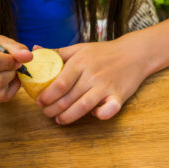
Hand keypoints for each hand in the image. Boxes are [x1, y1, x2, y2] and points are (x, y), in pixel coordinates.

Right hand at [0, 35, 32, 103]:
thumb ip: (17, 49)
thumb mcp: (5, 43)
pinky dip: (6, 91)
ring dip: (9, 84)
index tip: (14, 59)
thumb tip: (28, 57)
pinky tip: (4, 82)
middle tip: (12, 68)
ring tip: (8, 74)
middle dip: (10, 75)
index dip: (9, 62)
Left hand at [36, 36, 151, 123]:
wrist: (134, 53)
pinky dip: (100, 115)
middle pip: (68, 98)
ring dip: (68, 117)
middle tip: (46, 113)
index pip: (59, 84)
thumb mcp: (79, 48)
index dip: (47, 96)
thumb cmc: (102, 52)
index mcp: (80, 63)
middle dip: (53, 109)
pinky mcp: (119, 95)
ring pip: (83, 106)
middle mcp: (92, 75)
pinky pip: (108, 110)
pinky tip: (92, 116)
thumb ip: (57, 52)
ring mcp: (106, 86)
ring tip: (59, 120)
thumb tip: (35, 50)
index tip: (39, 102)